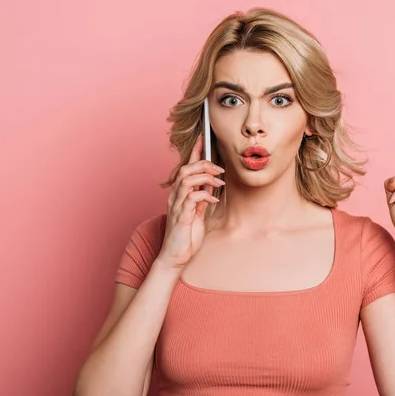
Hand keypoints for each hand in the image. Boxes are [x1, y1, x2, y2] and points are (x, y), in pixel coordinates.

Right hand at [157, 135, 224, 269]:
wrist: (175, 257)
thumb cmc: (185, 237)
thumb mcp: (198, 215)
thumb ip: (201, 199)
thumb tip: (210, 186)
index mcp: (179, 195)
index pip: (185, 168)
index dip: (194, 152)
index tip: (203, 138)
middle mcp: (175, 197)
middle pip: (186, 169)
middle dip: (204, 164)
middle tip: (219, 169)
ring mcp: (177, 206)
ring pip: (187, 179)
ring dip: (205, 177)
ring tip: (218, 182)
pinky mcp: (181, 216)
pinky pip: (192, 197)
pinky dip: (205, 195)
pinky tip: (213, 200)